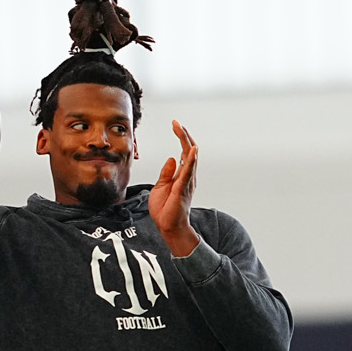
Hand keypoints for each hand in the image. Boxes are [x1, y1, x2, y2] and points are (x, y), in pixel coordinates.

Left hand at [149, 121, 201, 258]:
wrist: (168, 227)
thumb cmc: (165, 210)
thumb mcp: (160, 187)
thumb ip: (166, 173)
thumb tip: (172, 157)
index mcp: (182, 175)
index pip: (184, 152)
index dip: (181, 137)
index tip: (175, 124)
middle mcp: (188, 177)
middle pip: (189, 151)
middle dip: (183, 135)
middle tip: (177, 123)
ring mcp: (187, 182)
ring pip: (190, 158)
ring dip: (186, 142)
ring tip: (181, 129)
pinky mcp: (183, 189)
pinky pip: (188, 172)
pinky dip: (190, 160)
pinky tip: (191, 149)